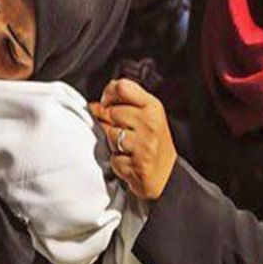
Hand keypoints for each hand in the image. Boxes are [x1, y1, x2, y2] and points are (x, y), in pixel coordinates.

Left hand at [89, 79, 176, 200]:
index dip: (108, 95)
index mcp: (153, 107)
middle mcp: (151, 122)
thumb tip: (96, 104)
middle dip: (111, 124)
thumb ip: (123, 105)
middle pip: (111, 111)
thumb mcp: (145, 117)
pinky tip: (130, 161)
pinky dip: (118, 161)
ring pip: (109, 134)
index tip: (108, 104)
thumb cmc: (151, 145)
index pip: (122, 86)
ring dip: (113, 143)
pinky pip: (113, 157)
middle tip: (125, 134)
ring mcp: (146, 143)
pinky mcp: (139, 163)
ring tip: (128, 148)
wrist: (167, 176)